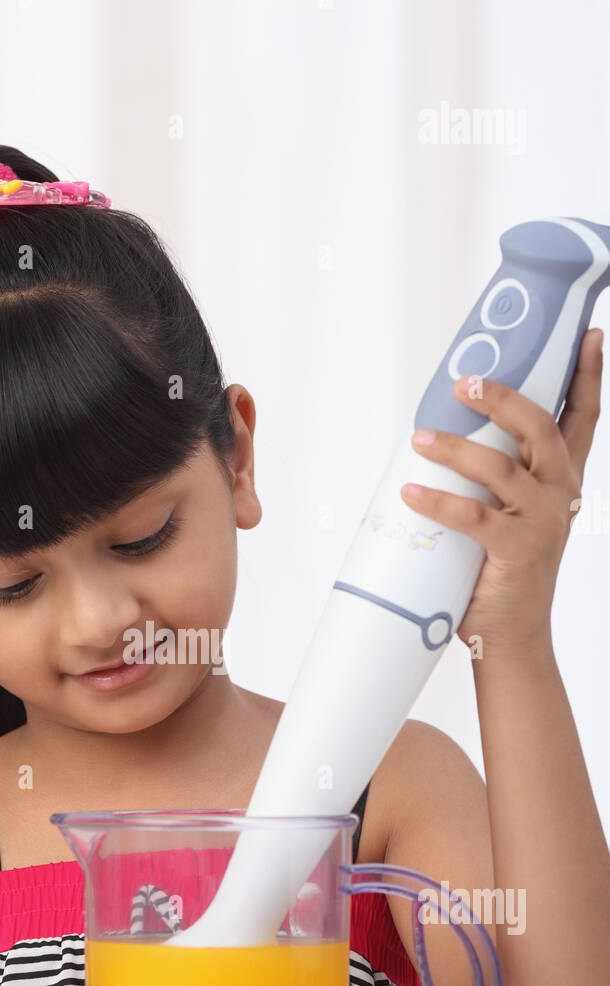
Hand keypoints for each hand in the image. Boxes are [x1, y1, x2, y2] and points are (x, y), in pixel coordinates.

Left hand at [400, 327, 603, 654]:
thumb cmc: (500, 569)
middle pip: (540, 427)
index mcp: (562, 478)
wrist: (508, 635)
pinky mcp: (518, 549)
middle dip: (505, 398)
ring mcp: (543, 521)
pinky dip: (439, 502)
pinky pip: (475, 516)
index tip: (590, 334)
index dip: (589, 374)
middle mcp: (560, 493)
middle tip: (467, 384)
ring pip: (502, 468)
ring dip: (456, 448)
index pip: (583, 417)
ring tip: (419, 439)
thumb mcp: (505, 512)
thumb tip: (438, 436)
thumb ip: (490, 477)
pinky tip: (410, 494)